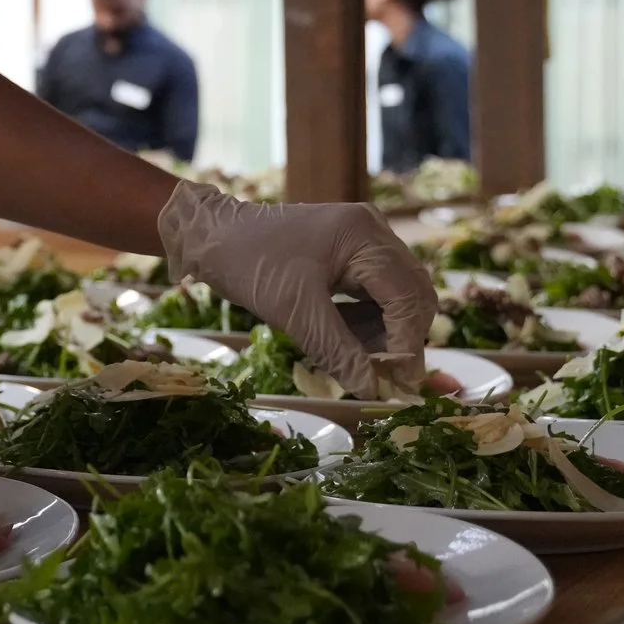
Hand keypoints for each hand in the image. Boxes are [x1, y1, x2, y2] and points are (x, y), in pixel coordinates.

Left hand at [157, 180, 435, 396]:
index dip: (407, 344)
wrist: (211, 234)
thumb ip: (339, 351)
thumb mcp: (294, 312)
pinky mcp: (349, 253)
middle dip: (401, 339)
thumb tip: (373, 391)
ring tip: (361, 364)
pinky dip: (368, 322)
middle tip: (385, 380)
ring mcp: (363, 240)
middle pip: (412, 295)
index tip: (399, 384)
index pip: (407, 296)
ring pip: (396, 297)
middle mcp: (373, 232)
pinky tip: (349, 344)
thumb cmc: (249, 264)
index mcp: (364, 236)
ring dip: (385, 334)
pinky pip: (375, 293)